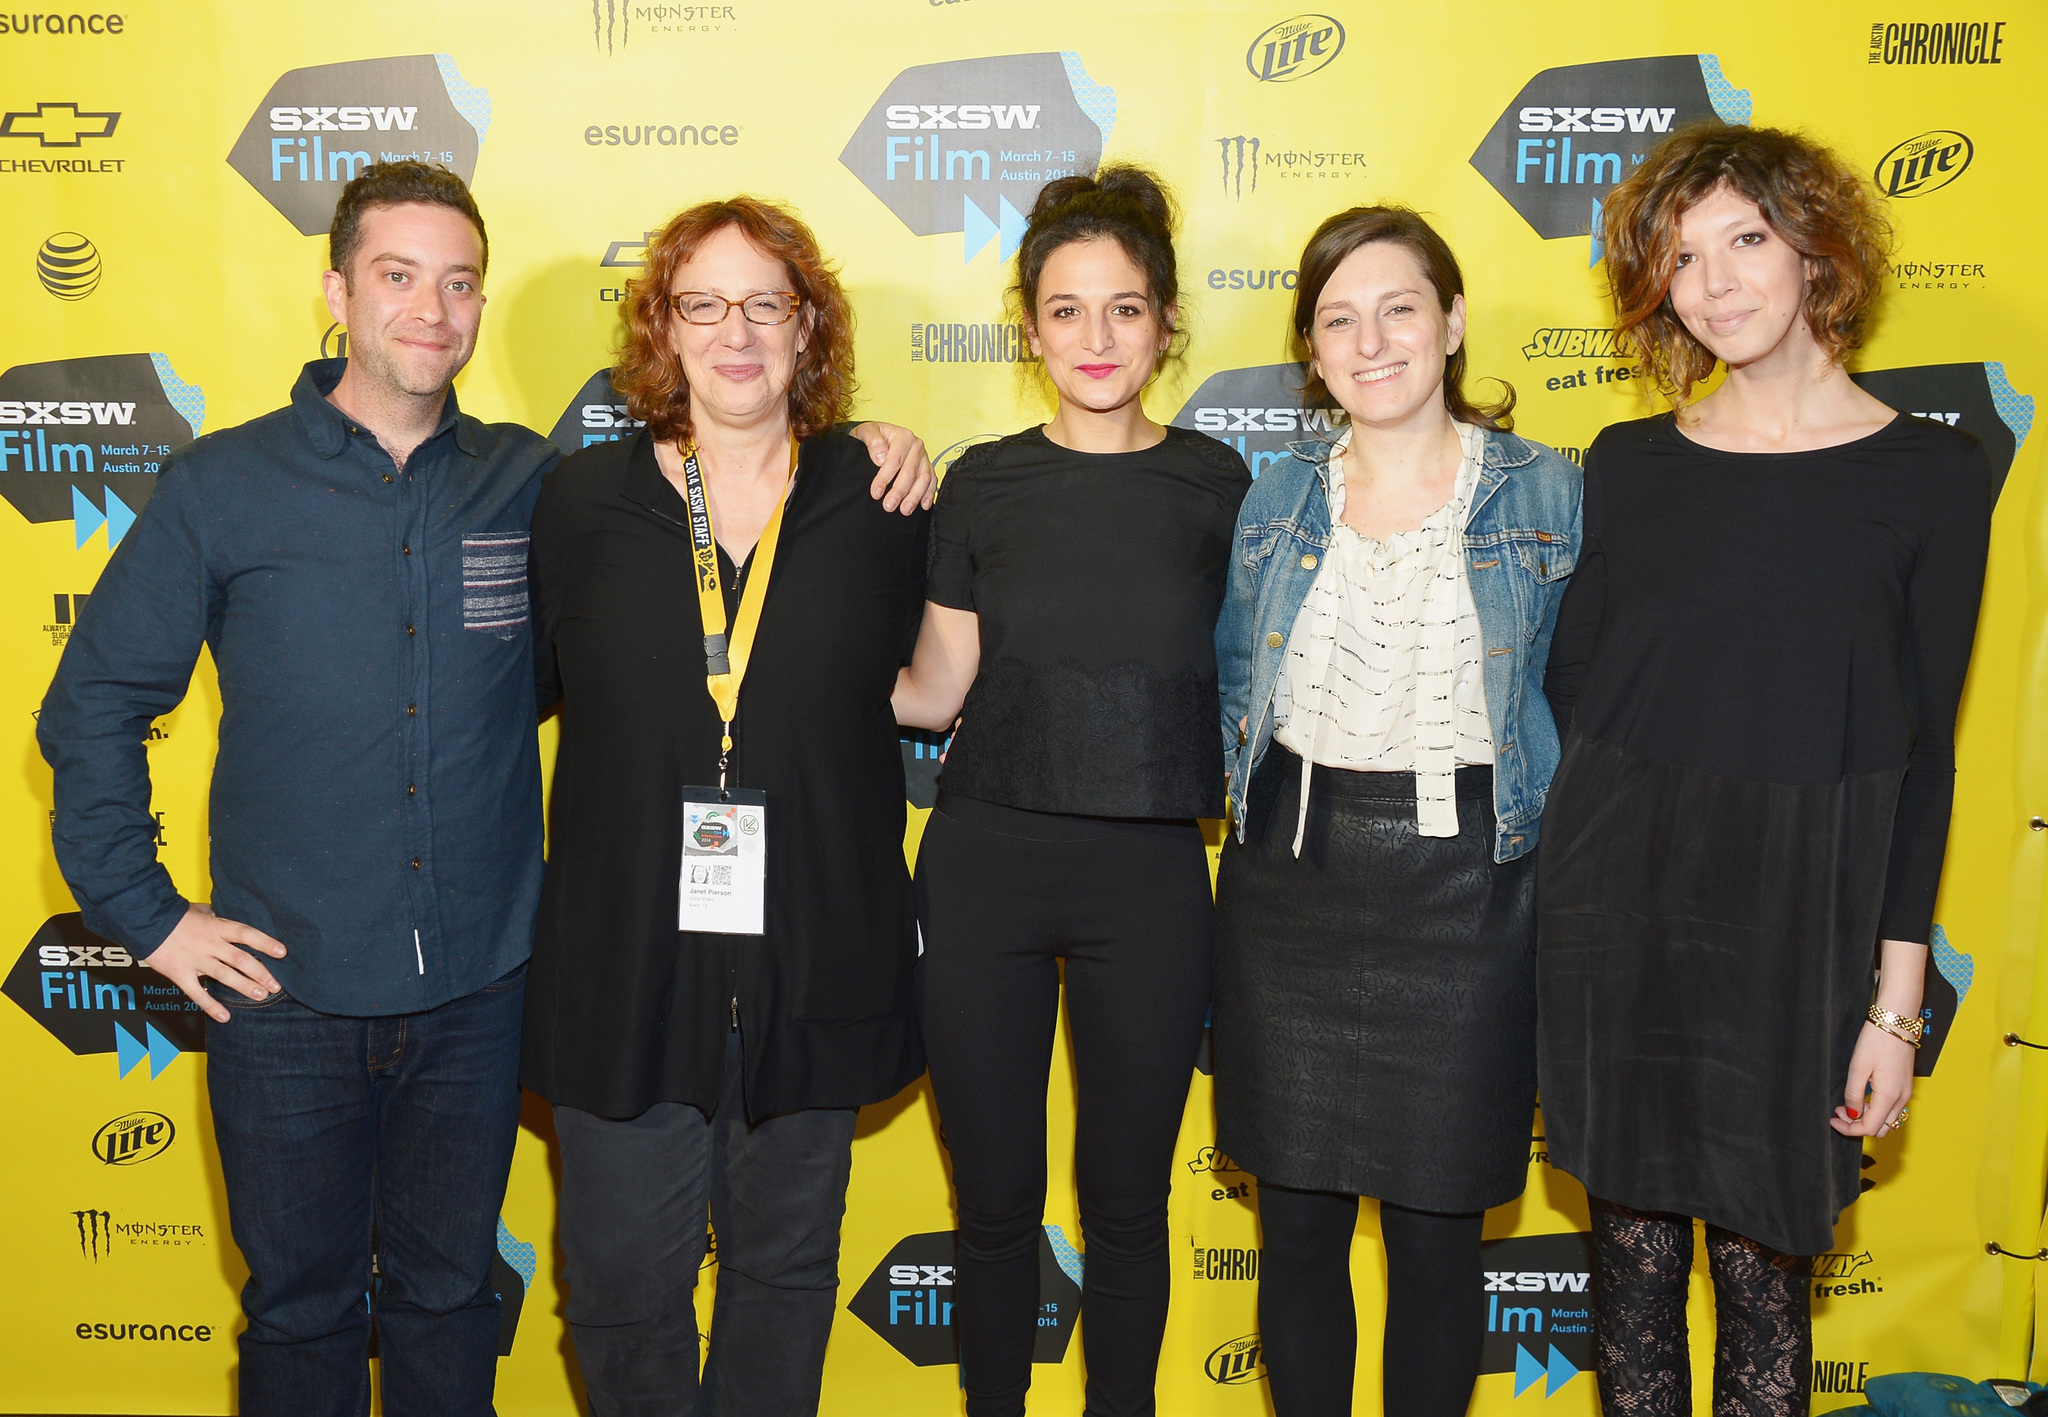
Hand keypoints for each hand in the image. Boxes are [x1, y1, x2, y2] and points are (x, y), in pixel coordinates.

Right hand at [143, 903, 286, 1022]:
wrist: (145, 921)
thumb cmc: (172, 914)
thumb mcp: (198, 910)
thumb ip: (213, 916)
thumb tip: (221, 915)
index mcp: (216, 927)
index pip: (246, 934)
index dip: (265, 943)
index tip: (282, 952)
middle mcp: (209, 944)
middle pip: (241, 959)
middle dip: (260, 973)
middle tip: (275, 986)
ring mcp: (195, 960)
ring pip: (225, 975)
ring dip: (244, 987)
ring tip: (260, 996)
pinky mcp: (180, 973)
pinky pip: (198, 993)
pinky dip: (211, 1005)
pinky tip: (224, 1016)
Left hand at [852, 422, 935, 512]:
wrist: (880, 436)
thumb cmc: (873, 436)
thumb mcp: (866, 431)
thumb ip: (872, 440)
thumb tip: (880, 458)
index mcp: (904, 436)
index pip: (895, 460)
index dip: (885, 478)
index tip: (876, 493)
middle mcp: (917, 446)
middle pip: (910, 472)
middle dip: (899, 491)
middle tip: (889, 506)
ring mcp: (924, 458)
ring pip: (923, 479)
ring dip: (914, 496)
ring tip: (905, 510)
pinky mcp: (927, 467)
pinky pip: (932, 481)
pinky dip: (929, 494)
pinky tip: (923, 505)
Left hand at [1830, 1022, 1915, 1136]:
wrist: (1896, 1023)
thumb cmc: (1877, 1041)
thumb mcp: (1858, 1068)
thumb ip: (1854, 1094)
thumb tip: (1851, 1113)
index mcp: (1889, 1096)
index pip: (1870, 1128)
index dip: (1849, 1129)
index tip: (1834, 1120)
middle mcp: (1902, 1099)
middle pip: (1881, 1129)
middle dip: (1858, 1126)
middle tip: (1840, 1112)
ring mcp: (1905, 1093)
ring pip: (1888, 1121)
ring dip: (1868, 1119)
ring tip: (1848, 1105)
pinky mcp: (1905, 1086)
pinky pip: (1892, 1109)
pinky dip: (1876, 1111)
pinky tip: (1862, 1098)